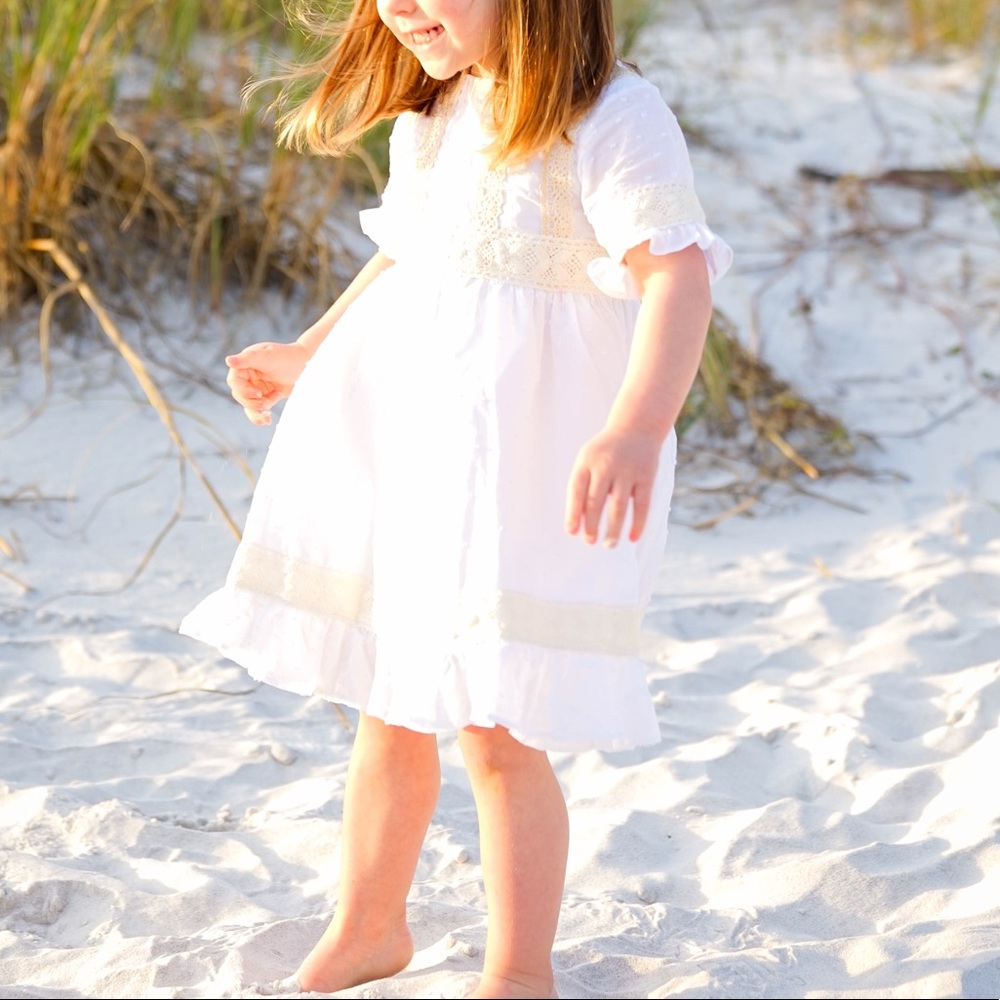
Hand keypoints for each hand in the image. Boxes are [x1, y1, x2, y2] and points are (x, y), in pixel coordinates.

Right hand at [225, 341, 310, 424]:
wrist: (307, 364)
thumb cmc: (286, 356)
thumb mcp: (266, 356)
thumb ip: (247, 359)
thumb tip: (228, 361)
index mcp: (245, 365)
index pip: (234, 381)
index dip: (243, 390)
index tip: (257, 393)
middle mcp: (249, 376)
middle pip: (239, 395)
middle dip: (250, 402)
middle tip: (264, 402)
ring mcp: (257, 387)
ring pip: (248, 404)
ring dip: (255, 411)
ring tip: (267, 414)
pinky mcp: (267, 396)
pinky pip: (258, 409)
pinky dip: (261, 416)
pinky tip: (268, 420)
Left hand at [565, 428, 660, 546]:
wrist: (636, 427)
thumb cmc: (605, 452)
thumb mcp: (588, 460)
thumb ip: (581, 486)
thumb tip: (576, 523)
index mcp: (587, 462)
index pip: (576, 491)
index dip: (573, 514)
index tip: (572, 533)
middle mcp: (606, 465)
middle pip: (596, 501)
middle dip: (591, 525)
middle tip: (590, 542)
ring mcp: (628, 471)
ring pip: (619, 507)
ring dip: (613, 529)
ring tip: (609, 545)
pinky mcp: (647, 476)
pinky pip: (642, 505)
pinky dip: (638, 523)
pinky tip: (633, 538)